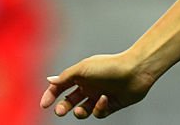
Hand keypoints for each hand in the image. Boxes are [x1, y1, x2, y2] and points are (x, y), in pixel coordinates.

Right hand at [40, 51, 157, 118]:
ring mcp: (99, 95)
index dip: (51, 95)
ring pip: (83, 110)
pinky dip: (98, 108)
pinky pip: (99, 112)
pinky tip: (104, 99)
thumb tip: (50, 81)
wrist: (135, 71)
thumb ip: (65, 77)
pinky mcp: (110, 104)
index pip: (61, 86)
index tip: (44, 104)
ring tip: (80, 110)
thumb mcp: (82, 69)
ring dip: (79, 112)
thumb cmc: (108, 67)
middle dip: (63, 107)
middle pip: (70, 101)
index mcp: (81, 75)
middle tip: (61, 111)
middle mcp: (89, 85)